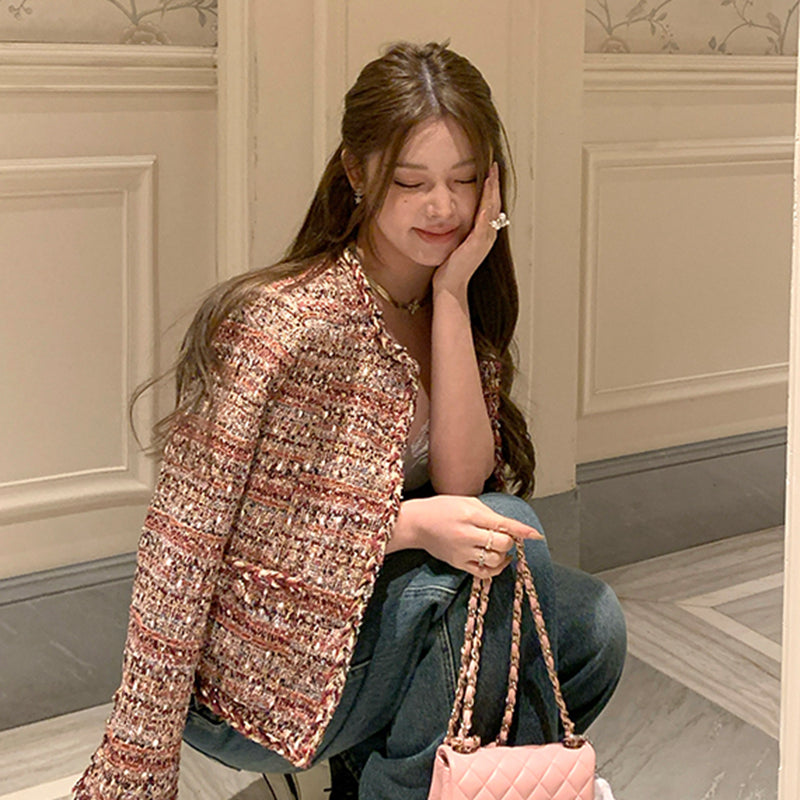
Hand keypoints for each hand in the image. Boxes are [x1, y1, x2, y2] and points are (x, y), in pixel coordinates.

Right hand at [395, 495, 542, 577]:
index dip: (522, 531)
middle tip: (506, 537)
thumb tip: (510, 526)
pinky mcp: (458, 564)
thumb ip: (489, 513)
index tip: (536, 535)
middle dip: (510, 541)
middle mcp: (467, 534)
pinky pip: (484, 573)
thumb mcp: (466, 501)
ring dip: (504, 556)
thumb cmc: (441, 508)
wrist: (416, 524)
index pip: (503, 524)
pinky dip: (495, 569)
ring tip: (500, 549)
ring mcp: (462, 552)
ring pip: (495, 560)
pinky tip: (495, 561)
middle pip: (502, 544)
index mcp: (470, 514)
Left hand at [432, 162, 502, 295]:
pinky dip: (486, 208)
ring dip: (492, 191)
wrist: (450, 285)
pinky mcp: (477, 244)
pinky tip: (486, 196)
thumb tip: (453, 217)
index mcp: (483, 233)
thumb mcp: (457, 242)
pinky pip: (484, 222)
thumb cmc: (450, 267)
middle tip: (494, 165)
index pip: (489, 205)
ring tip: (492, 174)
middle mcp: (488, 235)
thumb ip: (460, 229)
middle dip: (494, 184)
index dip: (491, 188)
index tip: (490, 170)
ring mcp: (484, 239)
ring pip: (492, 209)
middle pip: (495, 204)